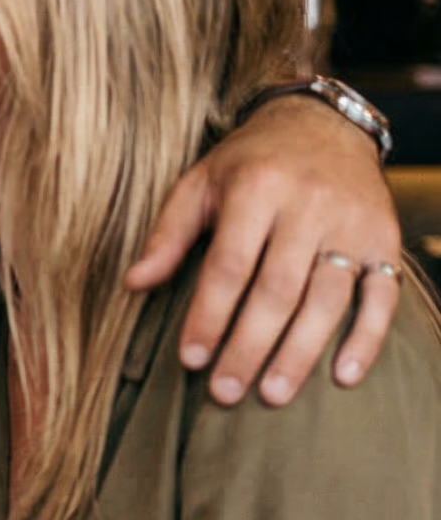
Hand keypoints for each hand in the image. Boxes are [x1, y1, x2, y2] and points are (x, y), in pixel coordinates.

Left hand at [126, 95, 400, 406]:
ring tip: (271, 395)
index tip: (191, 359)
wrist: (321, 124)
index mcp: (257, 189)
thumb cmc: (248, 162)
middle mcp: (309, 206)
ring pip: (328, 299)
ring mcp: (353, 225)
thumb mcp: (199, 184)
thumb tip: (132, 283)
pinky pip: (382, 297)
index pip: (229, 265)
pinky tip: (342, 376)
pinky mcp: (386, 241)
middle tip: (226, 391)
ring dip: (300, 353)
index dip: (209, 315)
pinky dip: (366, 339)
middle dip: (250, 346)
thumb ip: (167, 234)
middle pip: (278, 290)